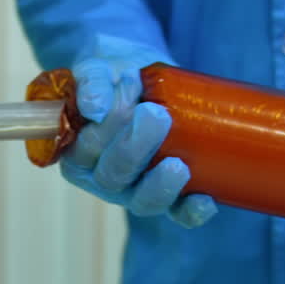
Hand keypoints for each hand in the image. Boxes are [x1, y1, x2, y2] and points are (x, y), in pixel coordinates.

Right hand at [59, 34, 216, 226]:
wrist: (142, 77)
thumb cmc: (115, 76)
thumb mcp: (98, 70)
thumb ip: (91, 82)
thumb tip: (95, 108)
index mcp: (78, 153)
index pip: (87, 150)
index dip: (108, 125)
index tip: (130, 84)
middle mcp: (103, 178)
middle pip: (114, 178)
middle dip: (135, 148)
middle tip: (157, 114)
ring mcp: (136, 190)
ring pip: (143, 202)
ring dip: (160, 186)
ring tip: (178, 165)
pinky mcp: (168, 193)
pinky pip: (177, 213)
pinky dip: (190, 212)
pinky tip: (206, 201)